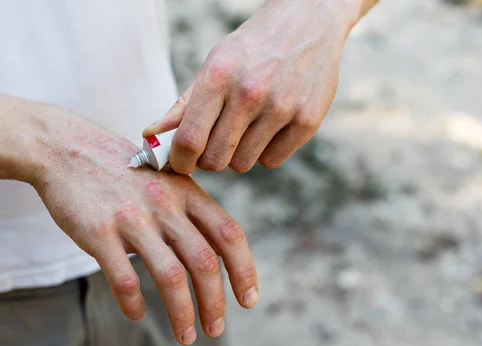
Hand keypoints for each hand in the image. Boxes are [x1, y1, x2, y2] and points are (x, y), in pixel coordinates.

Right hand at [31, 106, 257, 343]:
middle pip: (204, 262)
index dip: (244, 270)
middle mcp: (165, 206)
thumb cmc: (126, 173)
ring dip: (182, 313)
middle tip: (215, 329)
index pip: (229, 235)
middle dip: (215, 302)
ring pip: (170, 276)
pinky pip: (123, 278)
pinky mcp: (98, 232)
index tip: (249, 299)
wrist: (69, 149)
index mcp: (188, 194)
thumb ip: (193, 215)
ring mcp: (132, 219)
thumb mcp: (170, 183)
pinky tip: (137, 315)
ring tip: (186, 335)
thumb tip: (216, 259)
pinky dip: (133, 303)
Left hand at [143, 0, 357, 173]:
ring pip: (243, 164)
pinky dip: (266, 152)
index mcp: (218, 77)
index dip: (180, 160)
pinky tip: (269, 128)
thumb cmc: (253, 48)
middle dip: (209, 159)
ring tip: (246, 129)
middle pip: (216, 160)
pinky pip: (271, 161)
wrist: (308, 23)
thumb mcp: (214, 65)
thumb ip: (183, 105)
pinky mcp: (307, 121)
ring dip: (239, 154)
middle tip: (214, 144)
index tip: (181, 162)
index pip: (190, 140)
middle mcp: (250, 93)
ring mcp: (282, 108)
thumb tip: (150, 136)